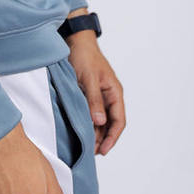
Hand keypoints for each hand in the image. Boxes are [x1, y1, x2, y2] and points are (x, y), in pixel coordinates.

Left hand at [65, 32, 125, 155]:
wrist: (75, 41)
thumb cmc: (84, 56)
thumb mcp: (89, 79)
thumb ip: (94, 100)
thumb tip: (100, 123)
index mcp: (115, 93)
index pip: (119, 121)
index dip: (112, 138)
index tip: (102, 150)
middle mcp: (109, 96)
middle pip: (110, 124)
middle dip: (102, 139)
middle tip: (90, 152)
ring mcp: (99, 96)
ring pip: (100, 120)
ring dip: (94, 133)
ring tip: (85, 146)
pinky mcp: (88, 95)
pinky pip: (91, 113)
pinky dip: (87, 123)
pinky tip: (80, 131)